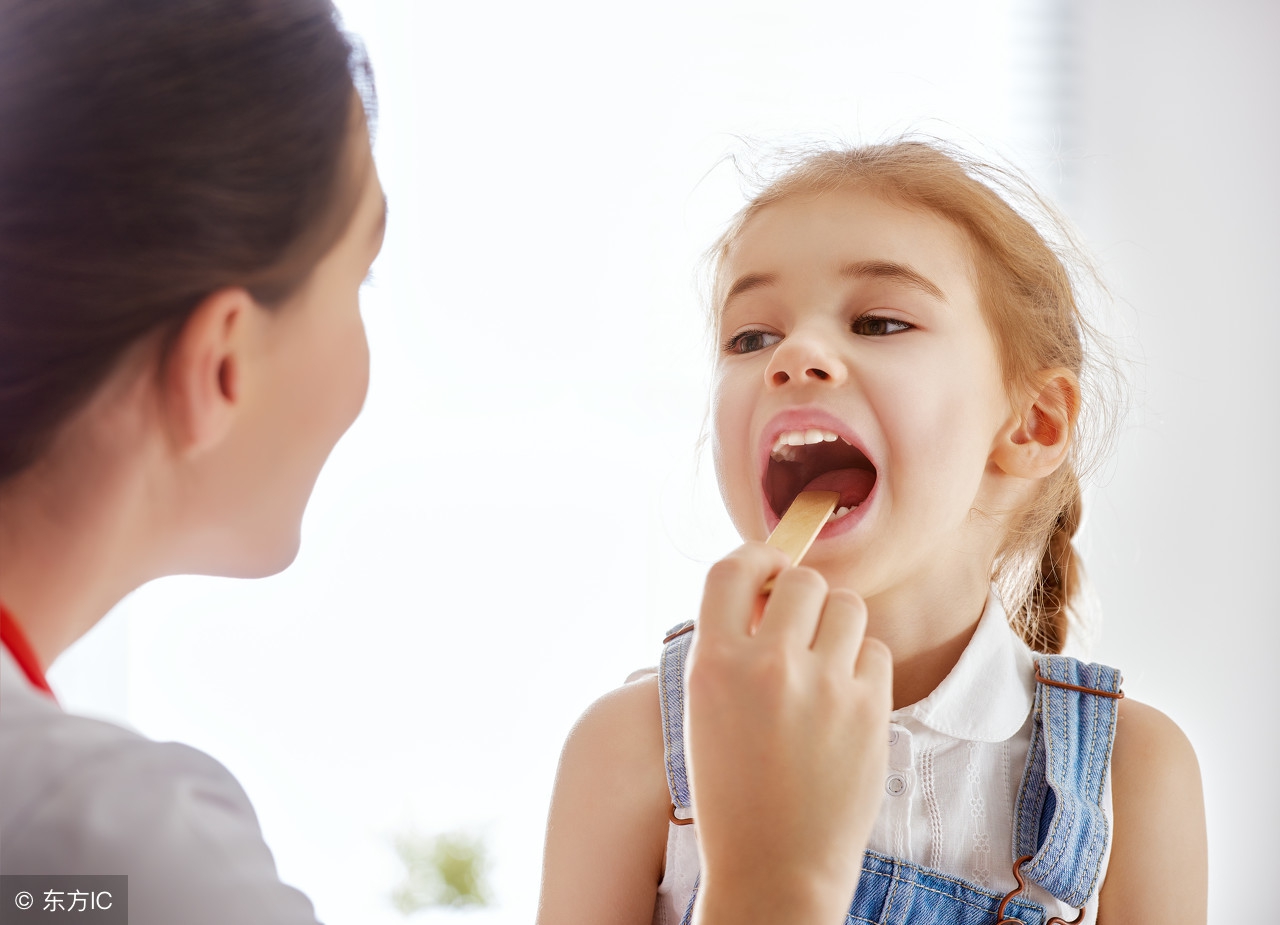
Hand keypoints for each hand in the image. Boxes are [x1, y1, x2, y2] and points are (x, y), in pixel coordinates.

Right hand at [686, 542, 891, 924]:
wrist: (775, 868)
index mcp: (713, 664)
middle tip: (798, 628)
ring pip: (846, 606)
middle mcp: (767, 665)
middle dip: (801, 596)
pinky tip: (844, 700)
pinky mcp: (869, 709)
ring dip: (836, 624)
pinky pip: (875, 650)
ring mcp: (823, 686)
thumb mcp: (704, 711)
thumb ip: (730, 647)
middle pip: (801, 579)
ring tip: (824, 664)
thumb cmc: (733, 790)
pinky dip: (862, 666)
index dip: (755, 557)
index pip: (733, 568)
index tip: (768, 566)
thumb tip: (767, 588)